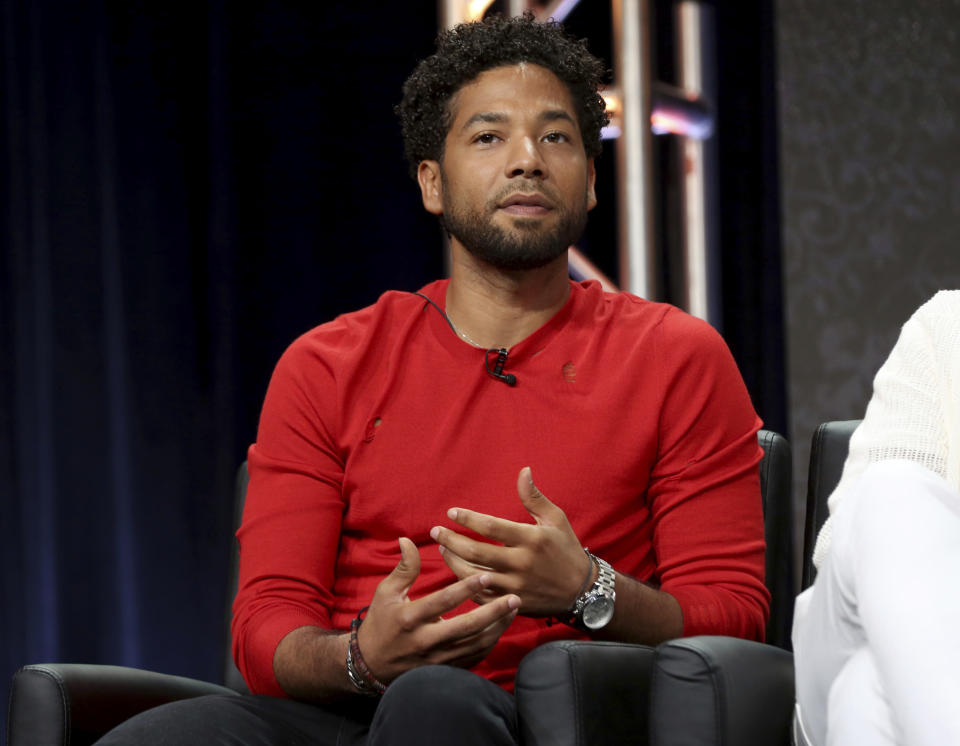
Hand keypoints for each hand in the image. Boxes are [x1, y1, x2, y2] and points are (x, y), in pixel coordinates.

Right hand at [356, 537, 519, 683]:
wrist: (371, 665)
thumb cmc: (380, 623)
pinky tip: (501, 627)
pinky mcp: (445, 669)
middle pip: (467, 627)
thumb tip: (407, 539)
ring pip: (475, 644)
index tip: (487, 576)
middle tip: (514, 597)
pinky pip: (473, 658)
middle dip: (494, 612)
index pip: (443, 601)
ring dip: (498, 627)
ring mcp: (437, 659)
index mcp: (411, 618)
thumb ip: (403, 568)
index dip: (466, 588)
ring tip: (513, 609)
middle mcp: (426, 641)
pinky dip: (490, 643)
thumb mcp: (385, 593)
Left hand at [430, 467, 593, 616]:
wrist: (582, 590)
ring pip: (473, 577)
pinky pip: (481, 597)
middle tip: (436, 532)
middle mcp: (521, 564)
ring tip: (443, 549)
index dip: (468, 519)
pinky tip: (456, 572)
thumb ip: (534, 497)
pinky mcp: (512, 604)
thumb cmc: (567, 549)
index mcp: (531, 540)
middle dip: (451, 541)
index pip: (491, 527)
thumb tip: (523, 470)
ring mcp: (515, 587)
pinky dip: (465, 585)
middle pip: (476, 553)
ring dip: (453, 562)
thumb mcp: (555, 519)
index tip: (451, 512)